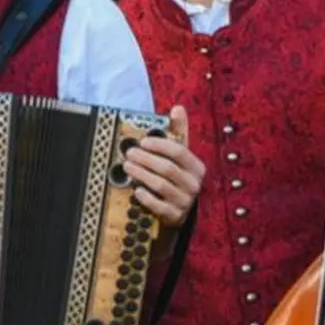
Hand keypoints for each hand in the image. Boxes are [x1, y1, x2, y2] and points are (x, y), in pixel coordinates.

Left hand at [123, 105, 204, 227]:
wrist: (182, 209)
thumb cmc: (177, 177)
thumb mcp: (180, 155)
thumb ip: (178, 132)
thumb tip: (178, 108)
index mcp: (196, 167)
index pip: (179, 152)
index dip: (159, 145)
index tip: (143, 141)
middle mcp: (193, 184)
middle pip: (167, 168)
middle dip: (145, 159)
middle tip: (129, 153)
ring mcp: (185, 202)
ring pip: (161, 185)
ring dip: (141, 174)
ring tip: (128, 166)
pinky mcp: (175, 216)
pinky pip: (159, 207)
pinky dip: (147, 198)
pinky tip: (136, 190)